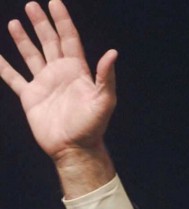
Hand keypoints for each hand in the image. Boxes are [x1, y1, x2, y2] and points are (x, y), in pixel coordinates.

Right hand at [0, 0, 115, 169]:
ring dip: (24, 39)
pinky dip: (3, 67)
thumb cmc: (92, 127)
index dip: (63, 21)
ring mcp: (44, 84)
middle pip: (50, 42)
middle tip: (33, 5)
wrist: (74, 148)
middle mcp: (60, 74)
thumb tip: (112, 53)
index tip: (55, 2)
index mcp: (77, 71)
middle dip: (42, 24)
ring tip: (16, 22)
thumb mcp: (104, 101)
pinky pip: (14, 78)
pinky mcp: (31, 97)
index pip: (69, 39)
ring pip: (32, 55)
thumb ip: (106, 77)